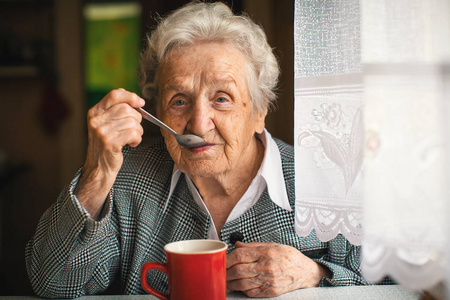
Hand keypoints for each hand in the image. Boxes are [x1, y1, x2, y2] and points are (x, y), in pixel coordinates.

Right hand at [74, 89, 144, 218]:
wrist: (98, 169)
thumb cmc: (107, 146)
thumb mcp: (106, 125)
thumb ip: (116, 111)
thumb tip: (136, 100)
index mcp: (94, 112)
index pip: (114, 94)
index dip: (130, 96)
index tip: (140, 103)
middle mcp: (96, 120)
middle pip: (126, 108)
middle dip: (137, 118)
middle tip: (135, 129)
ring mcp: (102, 131)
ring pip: (132, 121)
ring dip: (138, 131)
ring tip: (132, 138)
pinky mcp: (110, 142)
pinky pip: (133, 133)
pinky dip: (137, 139)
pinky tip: (132, 144)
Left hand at [226, 242, 329, 297]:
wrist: (305, 272)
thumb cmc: (289, 256)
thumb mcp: (272, 245)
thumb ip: (253, 246)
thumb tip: (237, 245)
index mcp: (266, 252)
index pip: (240, 255)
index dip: (227, 258)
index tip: (222, 260)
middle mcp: (267, 267)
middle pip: (238, 270)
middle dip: (226, 272)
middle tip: (221, 271)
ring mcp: (268, 280)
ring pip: (242, 283)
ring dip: (231, 282)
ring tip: (227, 280)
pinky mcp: (270, 291)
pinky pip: (250, 292)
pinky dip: (242, 289)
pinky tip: (239, 286)